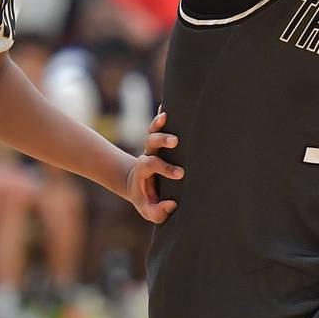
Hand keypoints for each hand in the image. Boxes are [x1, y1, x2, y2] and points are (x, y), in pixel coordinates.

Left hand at [125, 109, 182, 223]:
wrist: (138, 188)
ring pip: (152, 132)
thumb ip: (157, 212)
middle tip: (175, 141)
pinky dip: (160, 116)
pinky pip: (157, 127)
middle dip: (161, 140)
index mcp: (143, 171)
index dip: (165, 168)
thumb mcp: (149, 210)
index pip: (152, 165)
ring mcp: (152, 148)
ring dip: (159, 124)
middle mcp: (147, 156)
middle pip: (150, 144)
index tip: (181, 173)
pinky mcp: (159, 143)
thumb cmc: (148, 200)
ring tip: (167, 116)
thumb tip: (171, 204)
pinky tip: (166, 105)